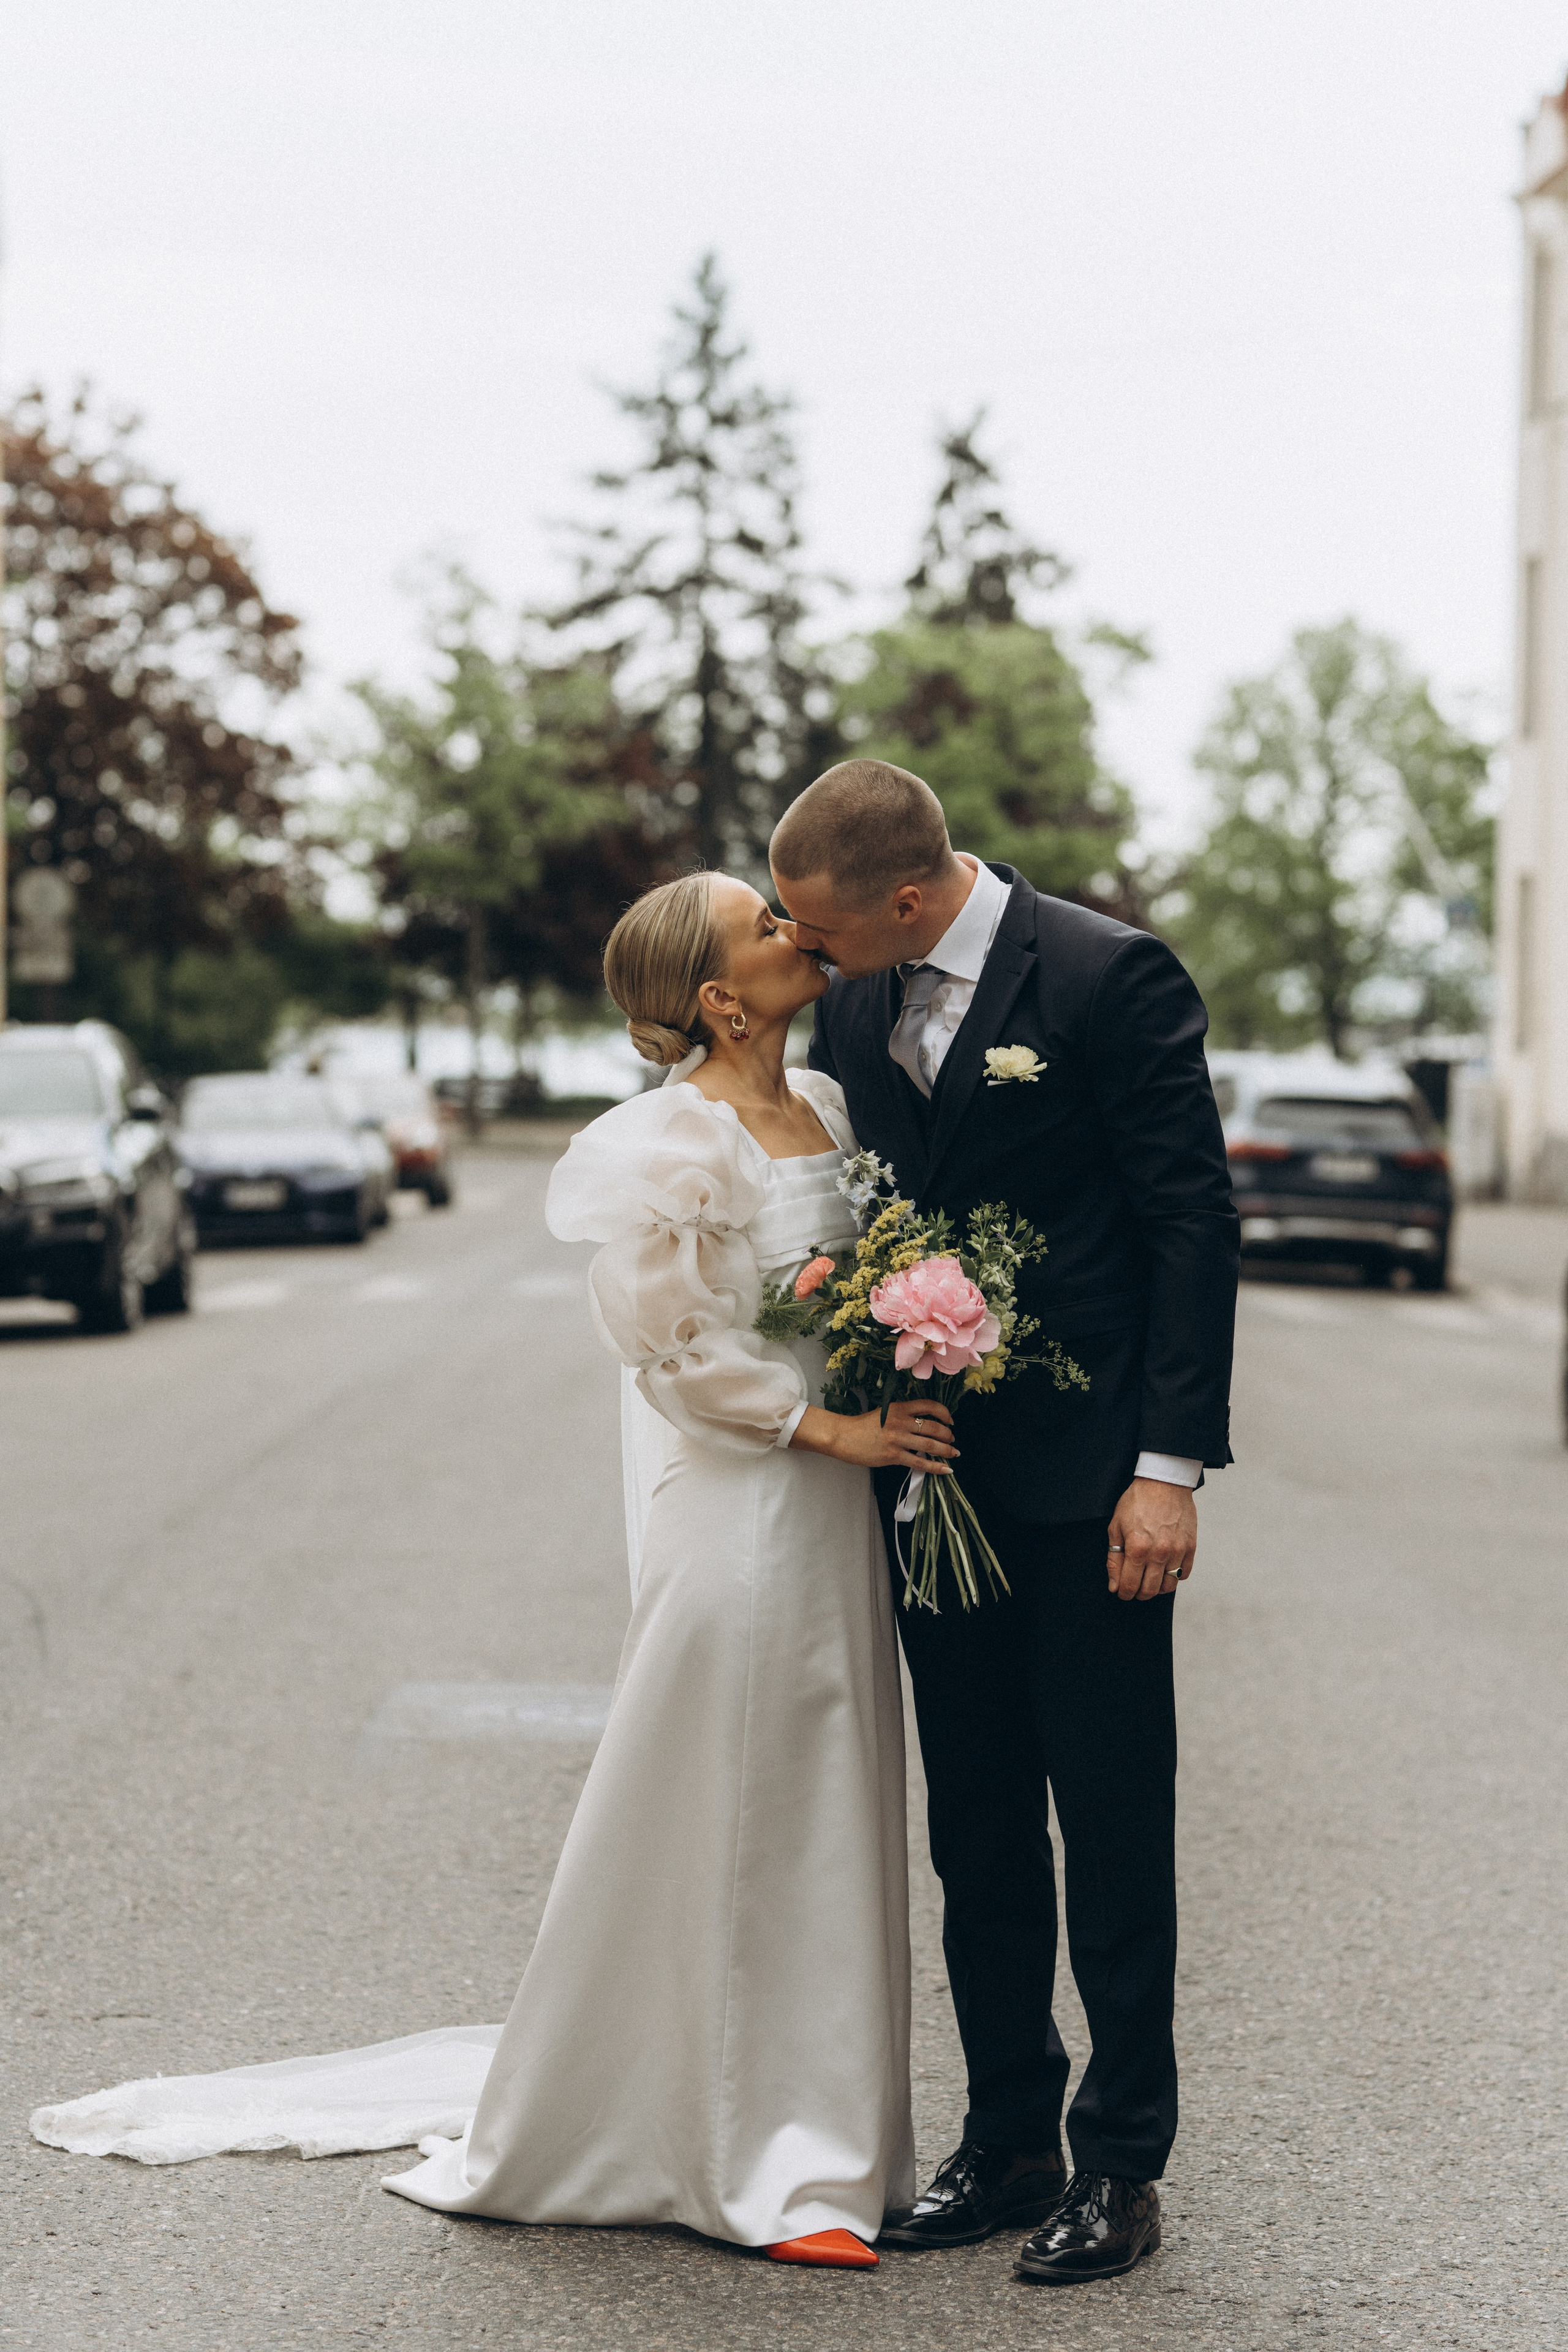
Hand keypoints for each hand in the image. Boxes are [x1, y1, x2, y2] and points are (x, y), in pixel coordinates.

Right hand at [792, 1398, 957, 1473]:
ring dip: (946, 1450)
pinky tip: (946, 1470)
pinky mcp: (893, 1456)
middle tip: (952, 1440)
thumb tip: (923, 1426)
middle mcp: (901, 1421)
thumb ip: (903, 1416)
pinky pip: (920, 1463)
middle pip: (933, 1427)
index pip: (929, 1406)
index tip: (950, 1421)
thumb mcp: (884, 1413)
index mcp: (899, 1407)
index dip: (944, 1413)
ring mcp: (898, 1439)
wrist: (842, 1436)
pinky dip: (935, 1467)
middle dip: (947, 1435)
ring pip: (930, 1445)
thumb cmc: (862, 1425)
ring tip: (954, 1453)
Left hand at [1106, 1476, 1196, 1600]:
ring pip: (1168, 1586)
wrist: (1163, 1481)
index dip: (1123, 1593)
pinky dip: (1174, 1577)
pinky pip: (1183, 1574)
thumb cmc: (1137, 1501)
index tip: (1122, 1592)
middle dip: (1138, 1594)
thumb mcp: (1116, 1527)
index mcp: (1137, 1548)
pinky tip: (1165, 1568)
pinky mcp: (1190, 1547)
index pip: (1130, 1585)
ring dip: (1157, 1588)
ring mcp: (1177, 1550)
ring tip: (1150, 1579)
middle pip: (1149, 1590)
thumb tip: (1115, 1585)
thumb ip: (1114, 1559)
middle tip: (1134, 1588)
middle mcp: (1159, 1553)